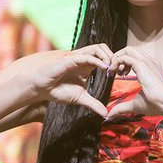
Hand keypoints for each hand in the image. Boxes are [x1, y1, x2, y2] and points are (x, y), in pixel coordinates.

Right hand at [5, 44, 119, 117]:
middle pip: (104, 48)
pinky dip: (96, 60)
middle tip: (118, 70)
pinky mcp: (69, 60)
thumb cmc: (58, 90)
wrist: (41, 89)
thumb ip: (94, 104)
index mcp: (88, 66)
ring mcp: (77, 58)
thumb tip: (106, 114)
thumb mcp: (81, 98)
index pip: (105, 57)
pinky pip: (86, 56)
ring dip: (107, 56)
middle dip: (114, 57)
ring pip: (97, 47)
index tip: (121, 74)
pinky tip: (103, 68)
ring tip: (111, 68)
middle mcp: (84, 59)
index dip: (115, 63)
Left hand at [106, 46, 162, 119]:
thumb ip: (122, 108)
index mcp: (151, 68)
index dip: (124, 64)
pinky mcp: (142, 64)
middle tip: (114, 72)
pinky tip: (113, 72)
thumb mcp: (135, 104)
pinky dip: (116, 62)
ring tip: (113, 71)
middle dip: (119, 58)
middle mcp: (149, 62)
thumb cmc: (155, 104)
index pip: (135, 57)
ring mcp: (146, 61)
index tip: (118, 75)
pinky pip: (125, 57)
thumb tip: (110, 115)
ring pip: (127, 50)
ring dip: (117, 58)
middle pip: (130, 50)